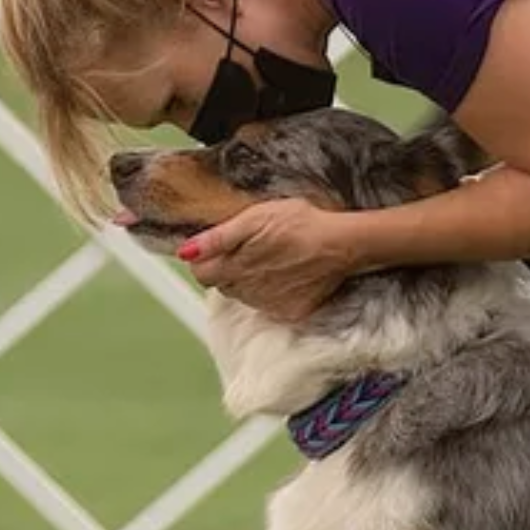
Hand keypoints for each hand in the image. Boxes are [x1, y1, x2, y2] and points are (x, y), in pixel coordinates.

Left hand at [177, 199, 359, 321]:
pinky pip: (267, 306)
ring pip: (243, 296)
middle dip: (228, 269)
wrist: (342, 244)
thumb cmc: (300, 224)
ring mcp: (268, 304)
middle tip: (250, 250)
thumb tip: (187, 252)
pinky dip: (271, 293)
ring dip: (248, 281)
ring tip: (271, 260)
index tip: (221, 248)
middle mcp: (247, 291)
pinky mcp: (288, 312)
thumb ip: (217, 238)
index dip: (206, 259)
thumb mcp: (255, 217)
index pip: (200, 273)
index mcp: (234, 267)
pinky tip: (286, 275)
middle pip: (221, 285)